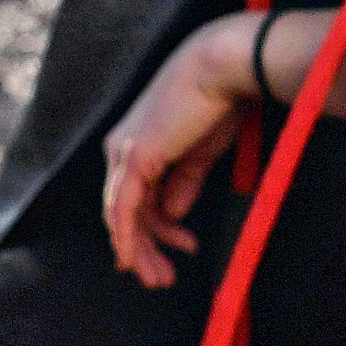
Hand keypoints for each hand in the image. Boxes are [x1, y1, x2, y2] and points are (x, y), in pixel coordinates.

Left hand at [100, 16, 257, 288]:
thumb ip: (183, 181)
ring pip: (121, 214)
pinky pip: (122, 207)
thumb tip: (172, 213)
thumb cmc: (220, 100)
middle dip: (145, 248)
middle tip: (162, 279)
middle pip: (124, 210)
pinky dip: (126, 236)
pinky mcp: (134, 157)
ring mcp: (124, 152)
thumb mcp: (201, 152)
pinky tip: (132, 259)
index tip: (184, 247)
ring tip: (161, 278)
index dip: (159, 229)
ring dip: (139, 250)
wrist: (224, 66)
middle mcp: (122, 148)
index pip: (138, 197)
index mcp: (137, 143)